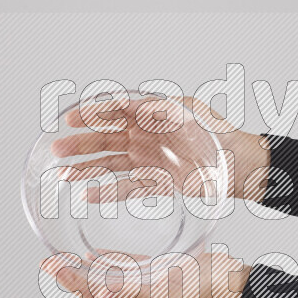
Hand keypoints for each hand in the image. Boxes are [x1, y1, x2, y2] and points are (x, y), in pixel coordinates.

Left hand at [41, 249, 250, 297]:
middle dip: (71, 277)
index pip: (94, 295)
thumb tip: (97, 289)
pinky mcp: (158, 275)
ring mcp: (148, 288)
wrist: (231, 282)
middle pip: (95, 291)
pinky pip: (126, 271)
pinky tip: (98, 257)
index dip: (71, 281)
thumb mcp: (164, 288)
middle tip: (49, 263)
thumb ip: (130, 288)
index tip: (50, 266)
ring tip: (65, 261)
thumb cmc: (203, 288)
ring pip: (108, 281)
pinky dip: (109, 265)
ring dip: (86, 272)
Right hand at [50, 95, 270, 200]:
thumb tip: (128, 102)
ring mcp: (149, 160)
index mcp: (151, 114)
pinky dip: (107, 192)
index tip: (69, 119)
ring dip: (87, 169)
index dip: (91, 114)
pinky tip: (88, 195)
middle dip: (80, 144)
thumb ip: (158, 108)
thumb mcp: (189, 114)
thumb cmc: (218, 135)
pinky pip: (126, 187)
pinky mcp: (156, 183)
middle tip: (57, 150)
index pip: (114, 111)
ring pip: (111, 164)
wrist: (239, 166)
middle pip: (106, 139)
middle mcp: (146, 136)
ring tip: (64, 175)